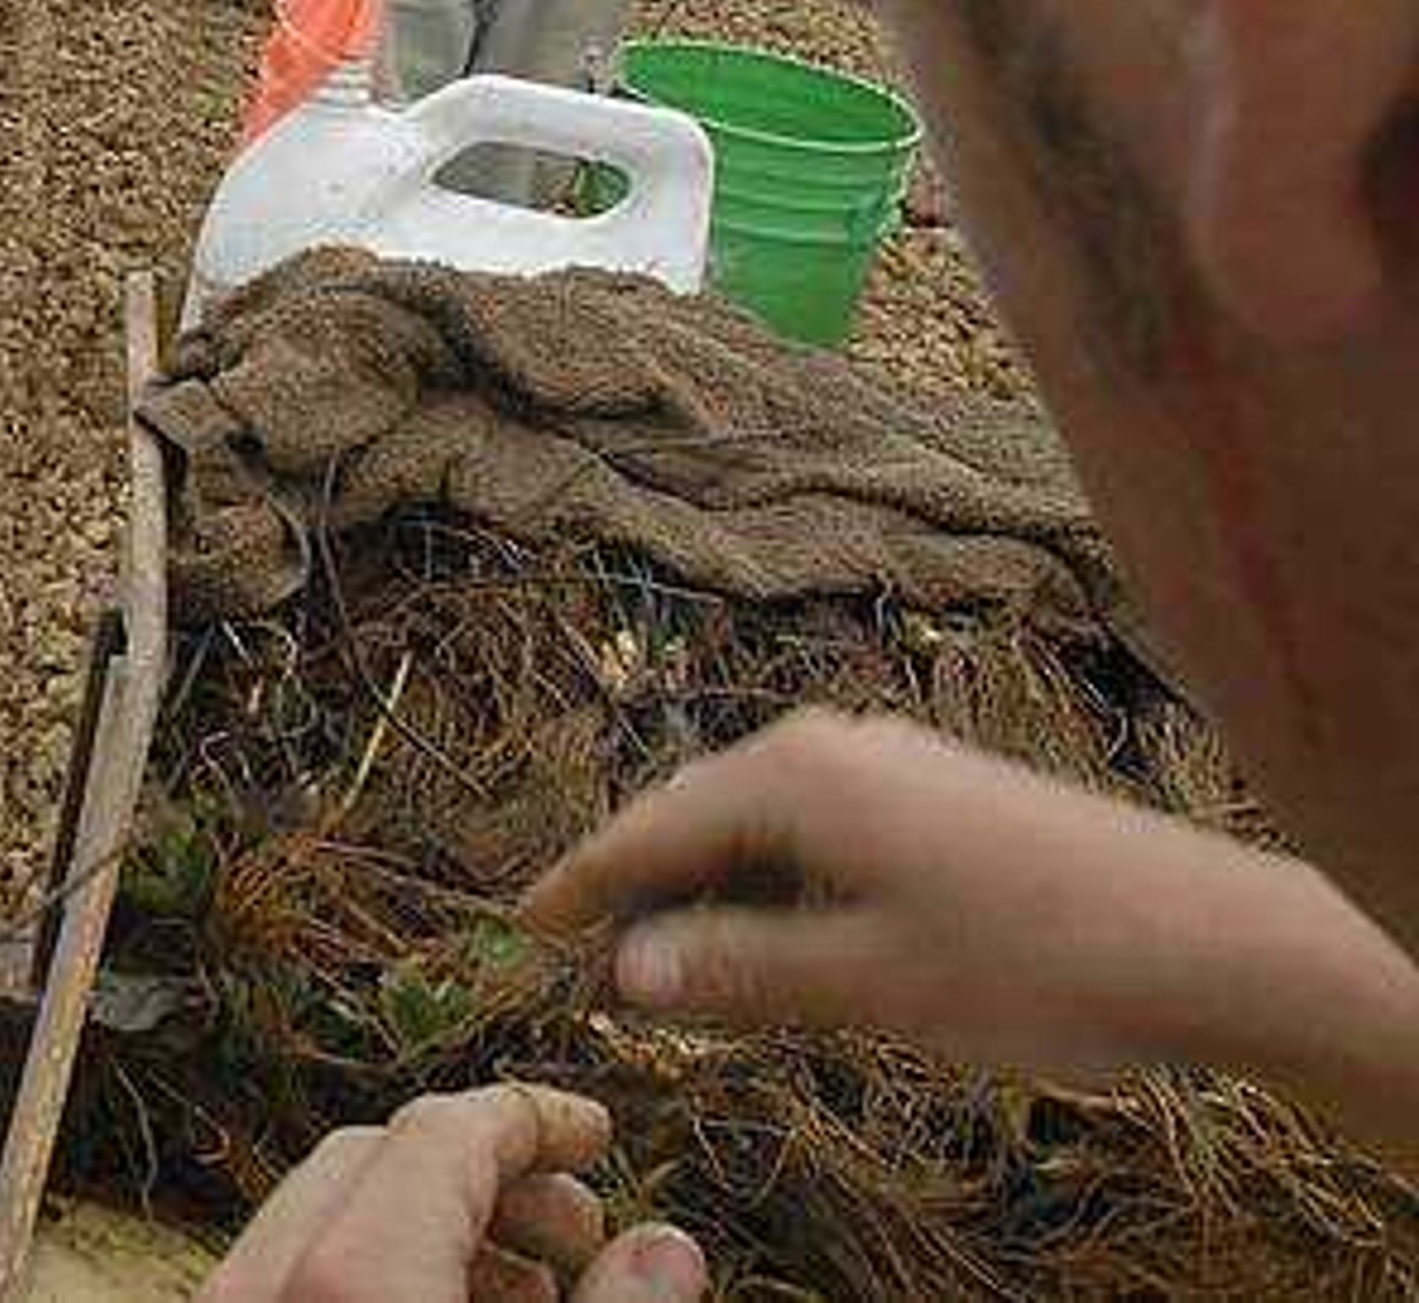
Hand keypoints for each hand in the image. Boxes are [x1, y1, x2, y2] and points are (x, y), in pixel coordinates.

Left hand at [200, 1083, 705, 1302]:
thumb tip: (664, 1247)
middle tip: (579, 1230)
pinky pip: (285, 1283)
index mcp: (349, 1285)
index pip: (437, 1133)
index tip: (596, 1135)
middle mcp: (257, 1290)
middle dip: (483, 1174)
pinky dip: (371, 1278)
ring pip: (320, 1224)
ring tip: (536, 1293)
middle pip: (368, 1160)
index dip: (531, 1119)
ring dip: (431, 1231)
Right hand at [522, 709, 1286, 1088]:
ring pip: (759, 824)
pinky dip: (772, 882)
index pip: (648, 830)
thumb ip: (735, 972)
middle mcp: (831, 748)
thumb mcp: (864, 983)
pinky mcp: (936, 793)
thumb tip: (625, 968)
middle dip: (637, 886)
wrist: (1209, 938)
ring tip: (674, 963)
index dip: (579, 885)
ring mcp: (889, 762)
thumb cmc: (1035, 959)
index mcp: (794, 778)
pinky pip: (816, 830)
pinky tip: (780, 938)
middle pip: (695, 814)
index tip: (522, 926)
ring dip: (709, 890)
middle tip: (587, 958)